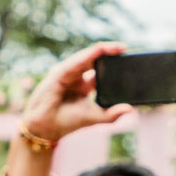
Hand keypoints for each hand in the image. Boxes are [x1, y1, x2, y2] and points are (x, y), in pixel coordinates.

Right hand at [18, 43, 133, 148]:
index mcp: (84, 85)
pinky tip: (99, 51)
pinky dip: (87, 55)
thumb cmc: (67, 122)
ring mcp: (67, 73)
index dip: (112, 63)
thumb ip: (111, 114)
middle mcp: (76, 76)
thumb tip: (129, 109)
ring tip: (116, 47)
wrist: (46, 127)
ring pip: (86, 57)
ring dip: (100, 50)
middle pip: (94, 60)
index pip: (100, 70)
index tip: (127, 58)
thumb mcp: (95, 117)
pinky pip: (76, 61)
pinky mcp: (59, 73)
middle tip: (124, 48)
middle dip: (109, 52)